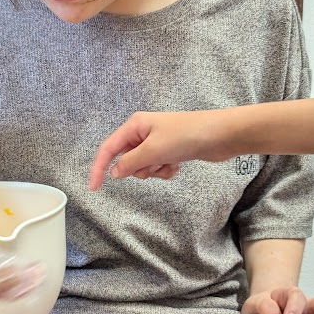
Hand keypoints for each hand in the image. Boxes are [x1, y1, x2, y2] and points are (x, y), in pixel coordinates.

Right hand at [90, 110, 237, 189]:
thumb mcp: (153, 150)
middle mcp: (143, 132)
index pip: (108, 149)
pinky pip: (158, 168)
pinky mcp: (169, 151)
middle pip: (127, 160)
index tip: (94, 187)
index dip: (99, 168)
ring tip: (170, 162)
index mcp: (135, 125)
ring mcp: (157, 142)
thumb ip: (130, 163)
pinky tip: (178, 165)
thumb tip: (114, 172)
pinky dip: (165, 170)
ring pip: (143, 167)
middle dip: (140, 168)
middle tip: (156, 163)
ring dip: (154, 171)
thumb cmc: (186, 135)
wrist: (220, 135)